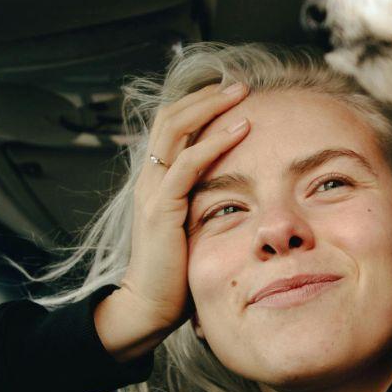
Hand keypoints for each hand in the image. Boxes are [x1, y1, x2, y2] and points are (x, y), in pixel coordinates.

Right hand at [93, 80, 250, 360]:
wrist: (150, 306)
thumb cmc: (177, 272)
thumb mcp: (193, 226)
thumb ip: (206, 203)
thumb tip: (238, 189)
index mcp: (156, 180)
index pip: (172, 126)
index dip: (199, 104)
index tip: (232, 94)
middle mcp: (150, 178)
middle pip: (171, 118)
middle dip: (206, 96)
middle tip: (241, 86)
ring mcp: (152, 191)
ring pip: (175, 130)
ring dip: (211, 107)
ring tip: (242, 95)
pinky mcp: (162, 208)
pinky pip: (186, 164)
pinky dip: (214, 142)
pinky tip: (240, 130)